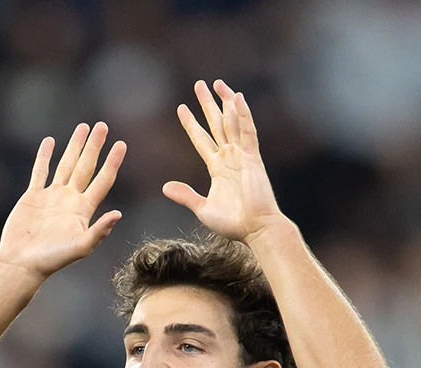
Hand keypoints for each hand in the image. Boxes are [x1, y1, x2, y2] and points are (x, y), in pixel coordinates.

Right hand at [0, 122, 125, 279]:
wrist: (22, 263)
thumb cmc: (52, 259)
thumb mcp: (80, 246)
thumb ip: (99, 231)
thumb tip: (118, 214)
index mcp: (84, 209)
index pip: (102, 180)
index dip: (112, 162)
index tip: (121, 144)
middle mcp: (70, 199)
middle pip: (86, 166)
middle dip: (94, 146)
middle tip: (102, 126)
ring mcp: (52, 197)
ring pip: (66, 165)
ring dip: (74, 146)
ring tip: (82, 127)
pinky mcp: (33, 197)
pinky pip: (40, 171)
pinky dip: (44, 156)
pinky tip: (49, 142)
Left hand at [165, 80, 285, 243]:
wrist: (255, 230)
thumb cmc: (233, 223)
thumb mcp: (203, 208)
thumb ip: (185, 195)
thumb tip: (165, 187)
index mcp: (218, 168)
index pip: (201, 139)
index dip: (191, 124)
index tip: (181, 108)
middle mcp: (230, 157)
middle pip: (217, 124)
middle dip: (208, 104)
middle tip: (199, 85)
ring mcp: (243, 156)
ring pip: (232, 122)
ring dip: (225, 102)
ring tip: (217, 83)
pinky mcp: (253, 158)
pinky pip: (248, 132)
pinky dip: (243, 115)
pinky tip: (237, 98)